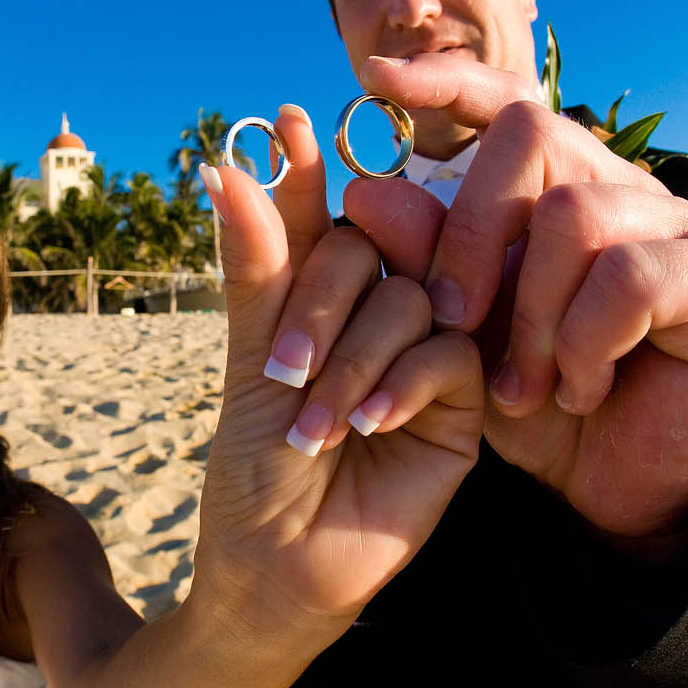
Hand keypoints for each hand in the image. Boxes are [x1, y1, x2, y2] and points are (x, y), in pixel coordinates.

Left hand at [193, 104, 484, 629]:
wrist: (280, 566)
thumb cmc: (255, 470)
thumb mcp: (251, 361)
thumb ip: (257, 267)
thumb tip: (225, 165)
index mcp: (321, 294)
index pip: (322, 216)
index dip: (305, 173)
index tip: (288, 121)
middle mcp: (378, 312)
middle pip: (373, 247)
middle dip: (321, 300)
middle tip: (285, 371)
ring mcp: (424, 354)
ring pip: (414, 297)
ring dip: (355, 356)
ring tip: (312, 422)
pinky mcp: (463, 404)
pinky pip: (450, 355)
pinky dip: (402, 382)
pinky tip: (365, 426)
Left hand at [345, 54, 687, 547]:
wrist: (617, 491)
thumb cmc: (538, 405)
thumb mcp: (461, 338)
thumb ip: (419, 266)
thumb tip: (361, 192)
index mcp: (558, 186)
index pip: (508, 102)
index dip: (446, 81)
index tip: (374, 79)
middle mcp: (621, 186)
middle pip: (533, 134)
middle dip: (470, 230)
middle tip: (451, 317)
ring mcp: (678, 224)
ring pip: (574, 213)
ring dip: (530, 312)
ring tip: (524, 384)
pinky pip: (630, 277)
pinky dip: (585, 342)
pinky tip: (580, 390)